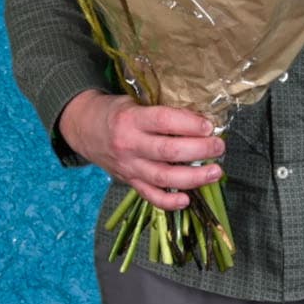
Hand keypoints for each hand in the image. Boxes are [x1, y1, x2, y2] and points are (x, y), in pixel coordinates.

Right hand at [57, 89, 225, 211]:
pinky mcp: (130, 181)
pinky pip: (150, 196)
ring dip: (193, 177)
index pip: (164, 121)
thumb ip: (160, 110)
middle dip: (199, 150)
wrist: (84, 128)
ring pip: (164, 177)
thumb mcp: (134, 101)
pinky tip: (187, 199)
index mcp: (131, 119)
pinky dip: (169, 202)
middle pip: (168, 151)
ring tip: (215, 173)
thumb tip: (199, 117)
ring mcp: (129, 167)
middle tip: (218, 146)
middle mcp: (129, 145)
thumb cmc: (116, 112)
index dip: (189, 124)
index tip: (209, 125)